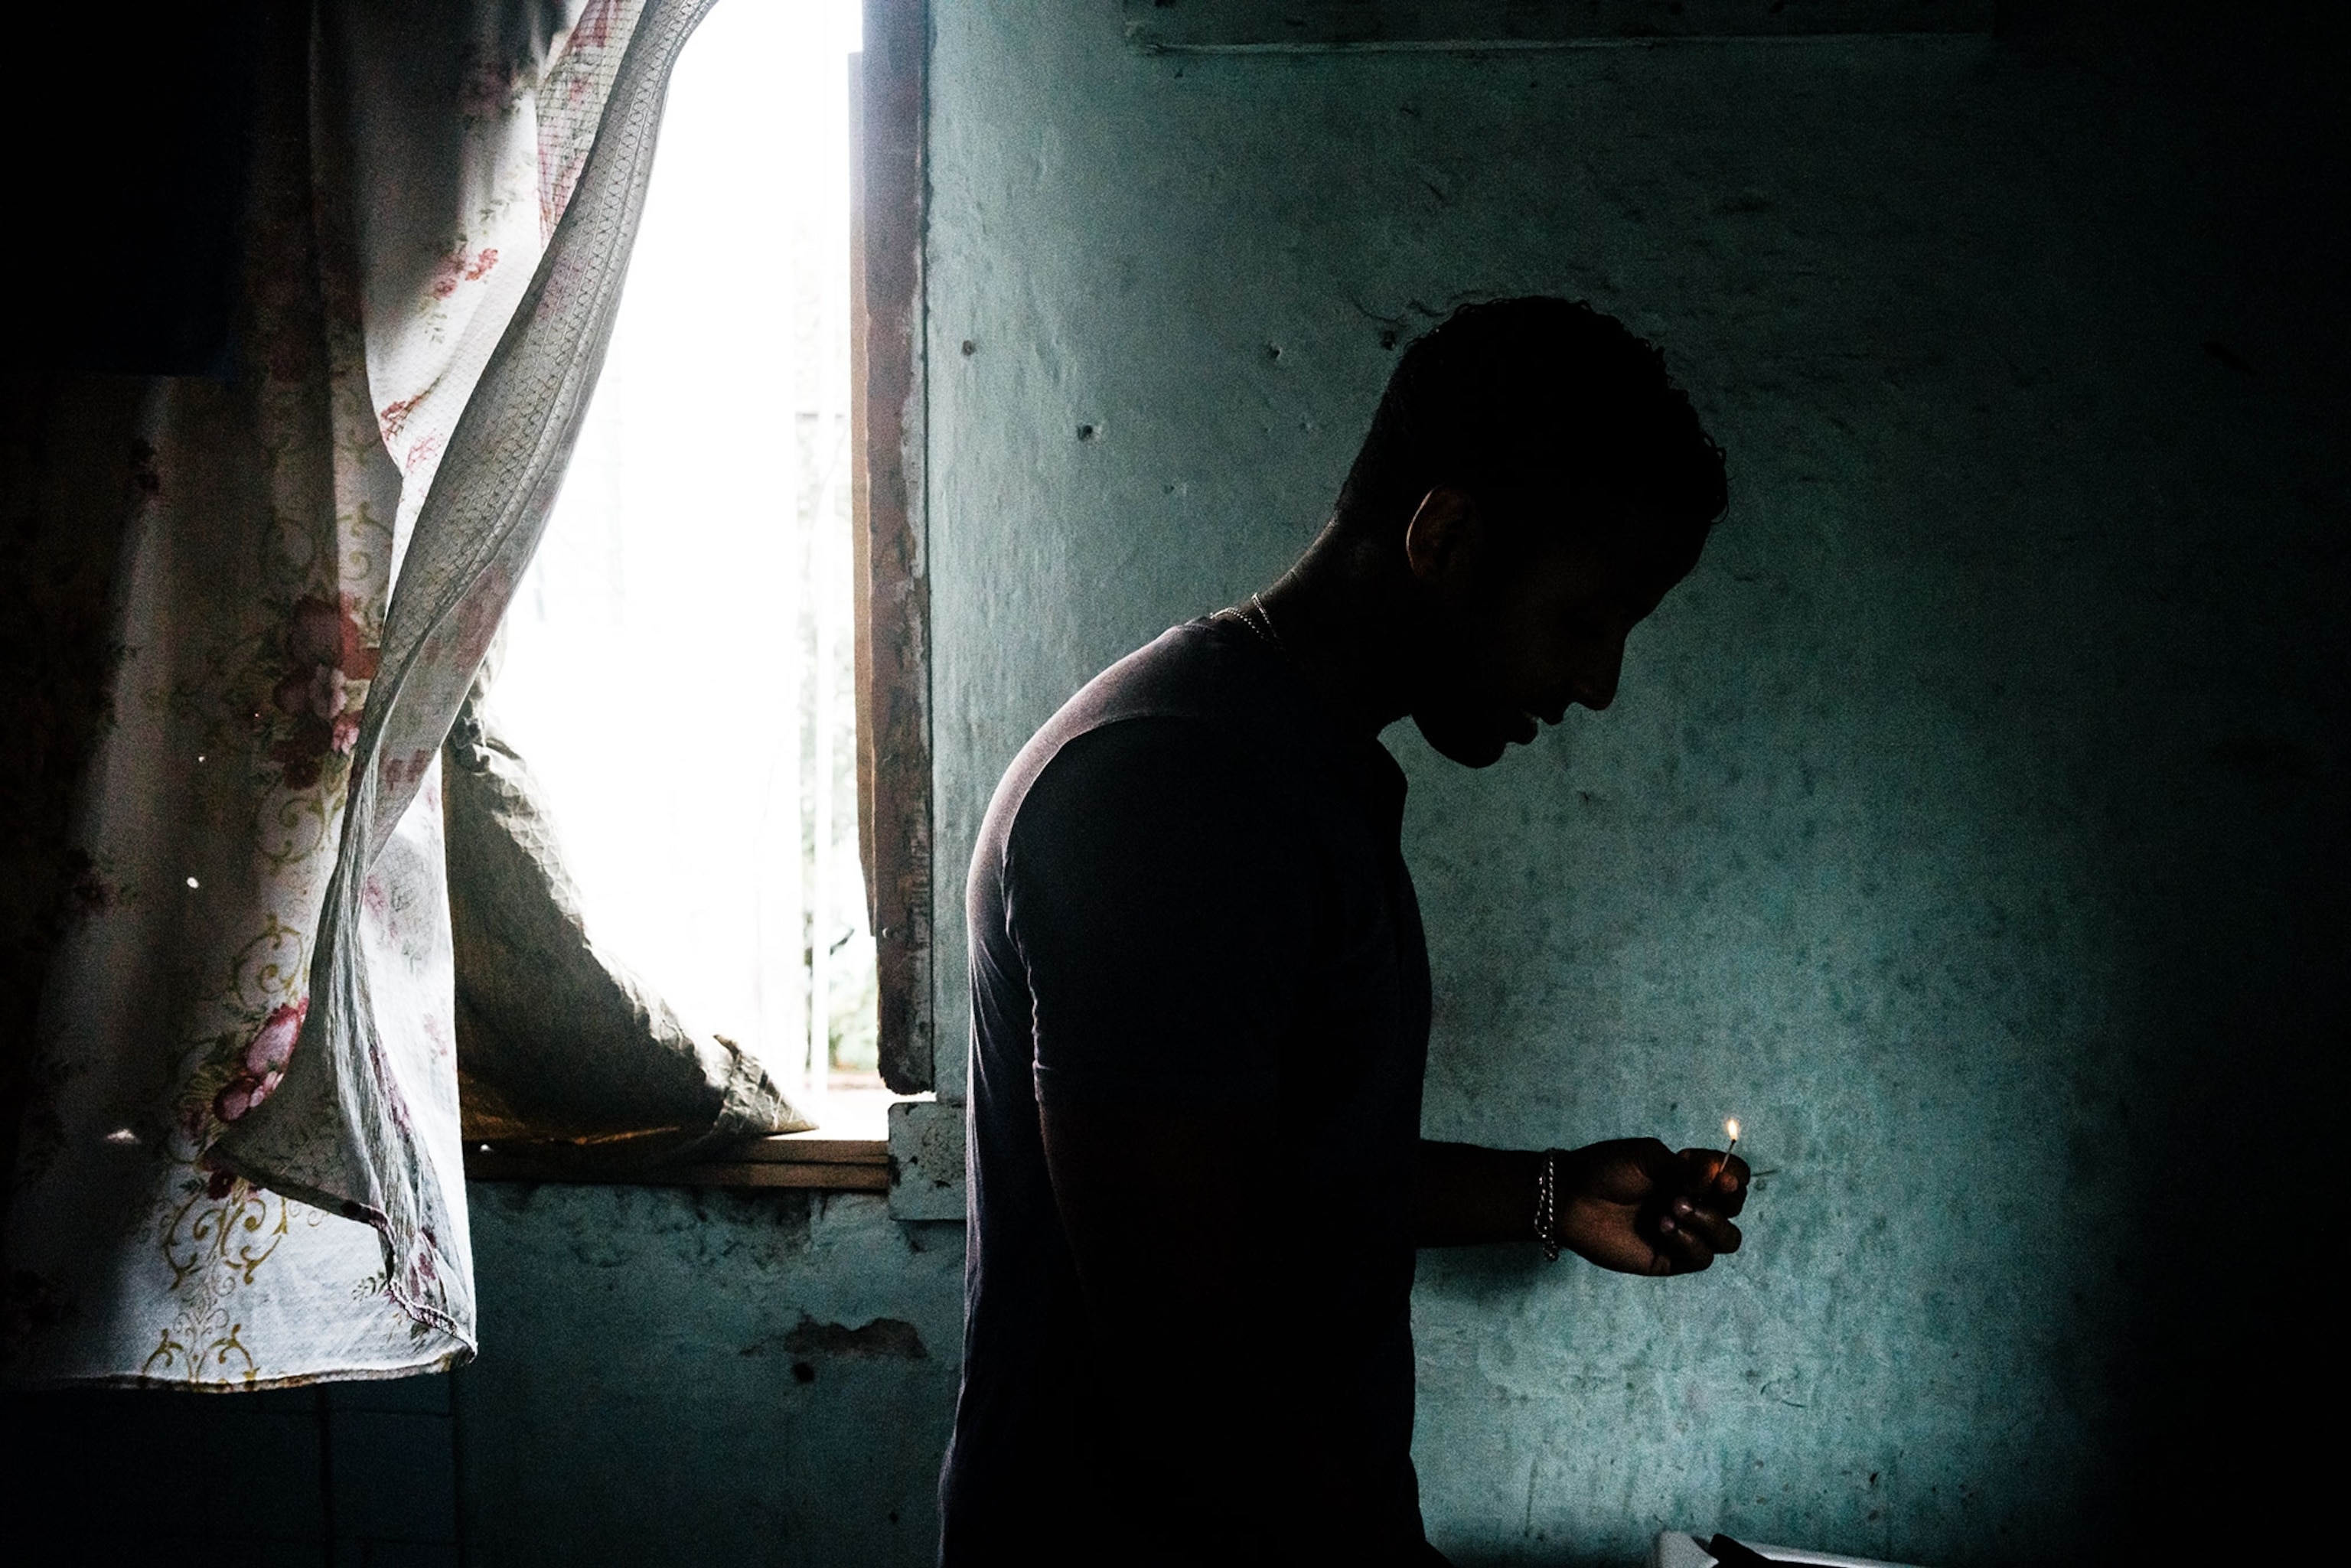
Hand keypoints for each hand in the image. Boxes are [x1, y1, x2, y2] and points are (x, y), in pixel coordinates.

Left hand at [1552, 1138, 1747, 1276]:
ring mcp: (1684, 1233)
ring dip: (1708, 1221)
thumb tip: (1721, 1176)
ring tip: (1673, 1208)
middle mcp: (1693, 1203)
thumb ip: (1687, 1168)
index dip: (1734, 1176)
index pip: (1733, 1176)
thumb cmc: (1606, 1169)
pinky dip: (1689, 1241)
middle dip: (1724, 1198)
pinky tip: (1662, 1226)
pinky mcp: (1671, 1259)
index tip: (1719, 1176)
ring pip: (1728, 1238)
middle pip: (1736, 1207)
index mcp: (1690, 1175)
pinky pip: (1702, 1258)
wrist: (1571, 1197)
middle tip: (1689, 1189)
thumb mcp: (1649, 1157)